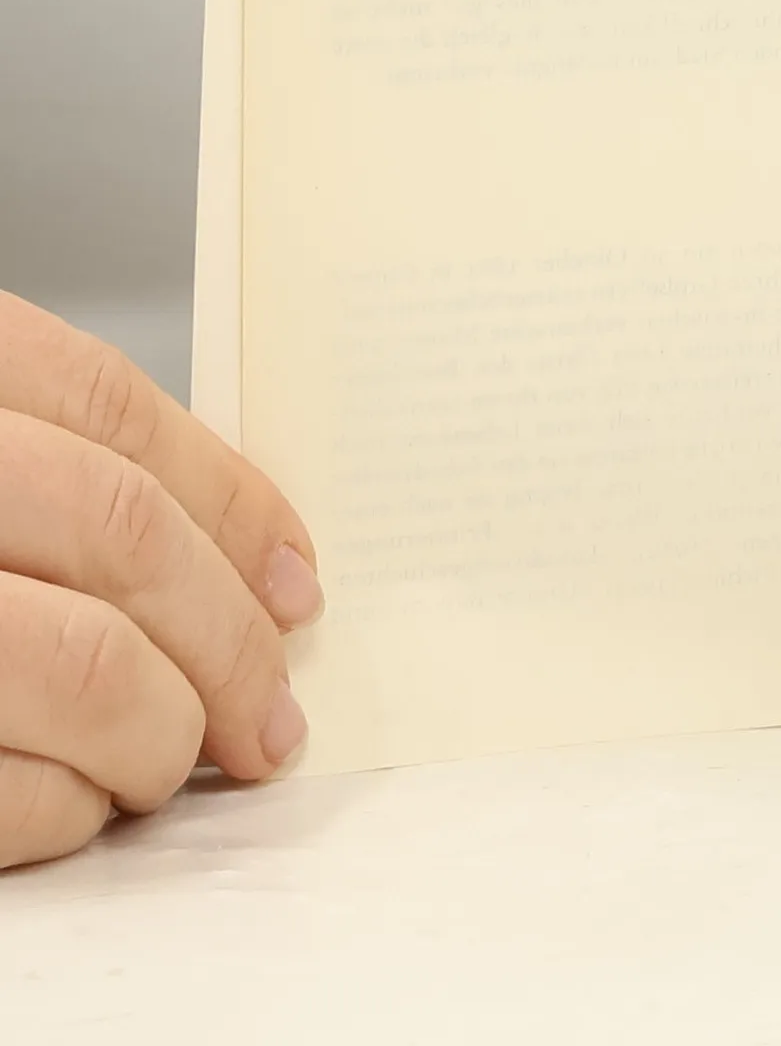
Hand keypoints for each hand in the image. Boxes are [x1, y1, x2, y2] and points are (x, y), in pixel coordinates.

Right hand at [0, 293, 321, 868]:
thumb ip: (41, 467)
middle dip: (227, 638)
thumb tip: (238, 561)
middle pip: (121, 537)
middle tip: (273, 713)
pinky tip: (79, 809)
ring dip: (164, 733)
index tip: (295, 578)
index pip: (112, 414)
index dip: (230, 501)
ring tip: (181, 761)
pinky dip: (63, 811)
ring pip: (85, 667)